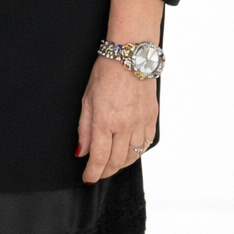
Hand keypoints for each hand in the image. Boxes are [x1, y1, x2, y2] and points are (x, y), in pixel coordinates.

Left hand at [76, 54, 157, 183]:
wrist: (131, 56)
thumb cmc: (106, 72)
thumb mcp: (87, 99)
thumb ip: (84, 129)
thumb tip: (81, 151)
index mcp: (105, 121)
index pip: (99, 157)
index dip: (93, 172)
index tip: (88, 178)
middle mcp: (125, 125)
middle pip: (117, 161)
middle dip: (106, 171)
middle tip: (98, 173)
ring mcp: (141, 122)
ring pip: (133, 155)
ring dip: (121, 164)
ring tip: (112, 164)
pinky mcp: (151, 117)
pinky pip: (146, 143)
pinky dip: (137, 151)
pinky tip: (129, 151)